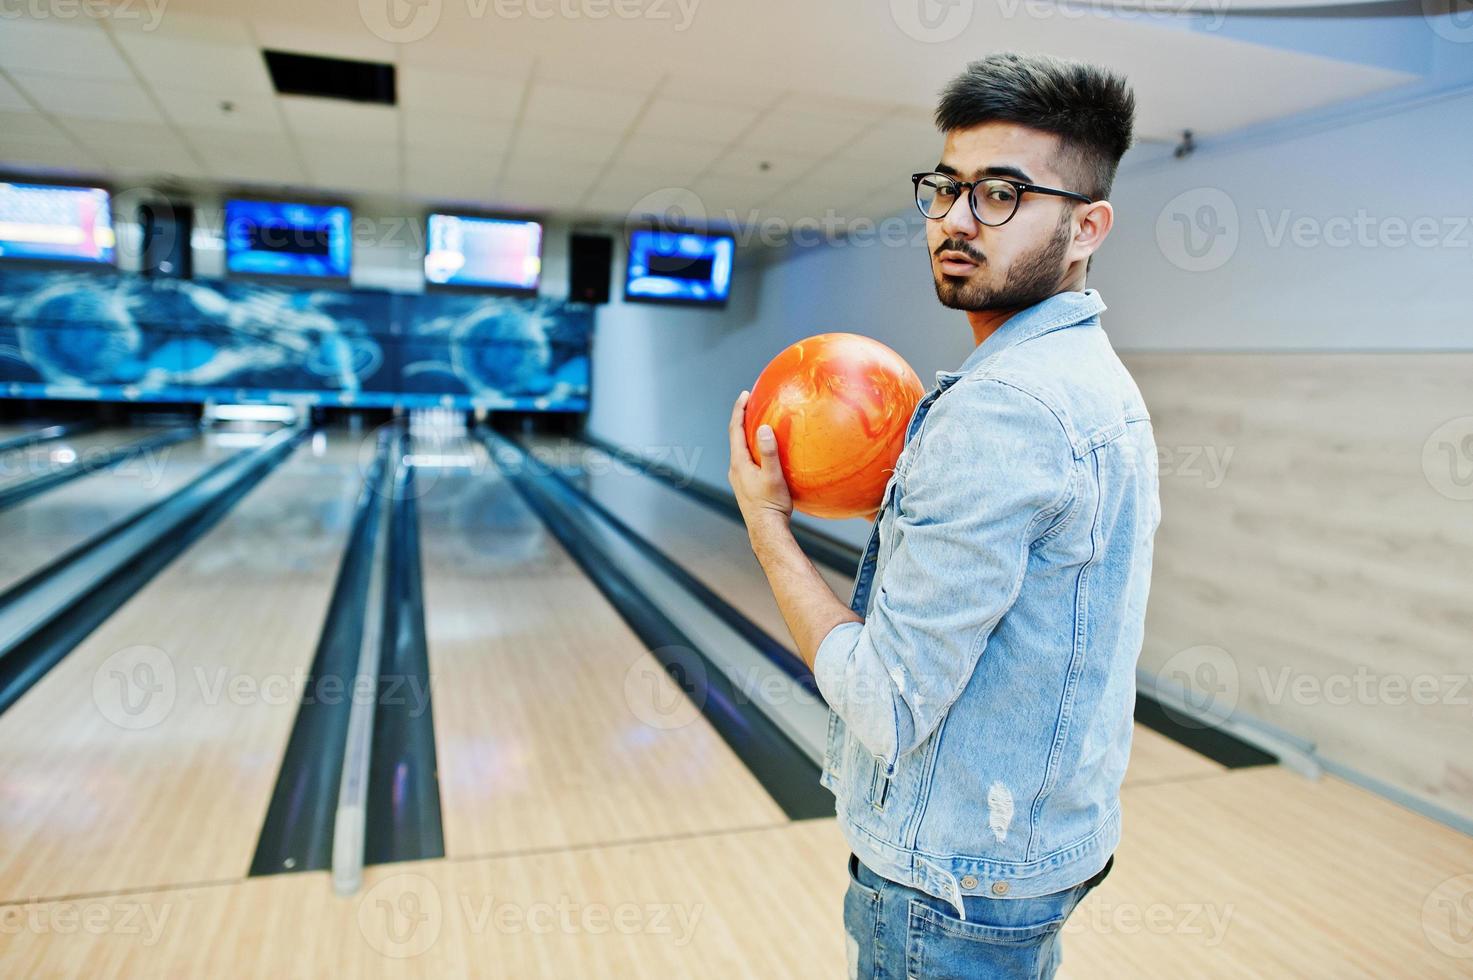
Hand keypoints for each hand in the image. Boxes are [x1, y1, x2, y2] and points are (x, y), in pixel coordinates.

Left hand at [728, 390, 792, 532]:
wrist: (766, 531)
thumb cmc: (772, 505)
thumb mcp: (773, 477)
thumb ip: (769, 452)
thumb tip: (762, 429)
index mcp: (739, 463)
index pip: (735, 430)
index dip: (739, 410)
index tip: (745, 394)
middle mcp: (735, 469)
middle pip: (735, 437)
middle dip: (742, 418)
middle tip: (752, 402)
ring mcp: (739, 478)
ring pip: (740, 448)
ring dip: (747, 433)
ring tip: (759, 421)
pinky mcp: (746, 484)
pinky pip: (747, 458)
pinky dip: (752, 447)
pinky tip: (765, 450)